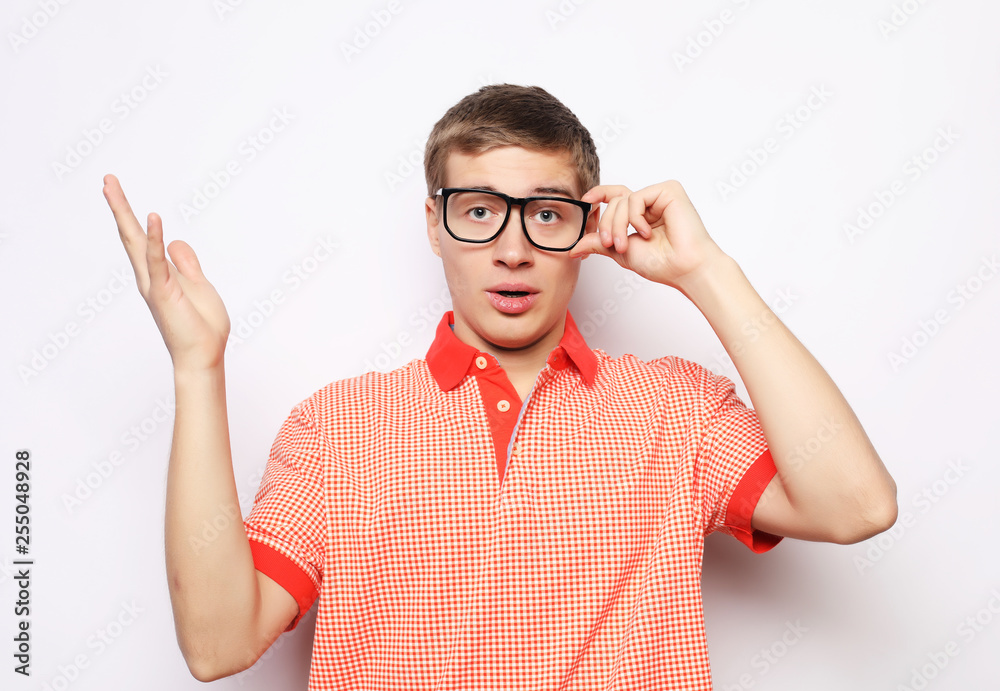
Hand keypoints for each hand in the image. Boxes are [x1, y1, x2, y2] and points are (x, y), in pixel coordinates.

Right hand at [103, 174, 229, 371]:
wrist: (203, 356)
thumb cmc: (201, 326)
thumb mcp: (197, 285)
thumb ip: (186, 264)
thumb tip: (175, 242)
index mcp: (159, 274)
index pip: (142, 240)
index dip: (133, 215)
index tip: (120, 191)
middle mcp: (150, 277)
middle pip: (130, 235)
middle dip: (120, 207)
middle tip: (107, 179)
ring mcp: (155, 283)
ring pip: (135, 242)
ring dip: (125, 214)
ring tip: (112, 187)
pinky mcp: (165, 291)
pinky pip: (158, 260)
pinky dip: (155, 239)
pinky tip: (151, 217)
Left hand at [570, 180, 727, 292]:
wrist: (684, 268)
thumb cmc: (661, 263)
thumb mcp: (620, 252)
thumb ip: (598, 244)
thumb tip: (573, 248)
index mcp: (641, 215)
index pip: (616, 197)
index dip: (599, 195)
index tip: (586, 201)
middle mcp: (651, 203)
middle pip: (615, 201)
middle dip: (607, 225)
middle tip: (612, 245)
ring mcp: (659, 196)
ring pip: (622, 200)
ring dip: (618, 225)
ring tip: (626, 244)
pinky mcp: (668, 190)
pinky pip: (636, 197)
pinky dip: (635, 218)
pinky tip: (647, 232)